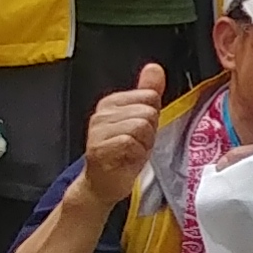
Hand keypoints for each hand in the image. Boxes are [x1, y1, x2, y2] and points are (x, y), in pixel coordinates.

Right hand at [76, 66, 167, 206]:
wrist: (103, 184)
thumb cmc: (124, 152)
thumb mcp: (141, 119)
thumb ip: (147, 92)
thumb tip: (154, 67)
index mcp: (112, 102)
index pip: (150, 96)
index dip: (153, 118)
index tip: (140, 132)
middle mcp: (101, 113)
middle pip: (148, 111)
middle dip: (149, 132)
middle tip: (135, 144)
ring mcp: (98, 130)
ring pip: (142, 126)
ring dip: (143, 144)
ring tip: (130, 151)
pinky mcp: (100, 148)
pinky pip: (132, 143)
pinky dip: (136, 154)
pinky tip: (125, 159)